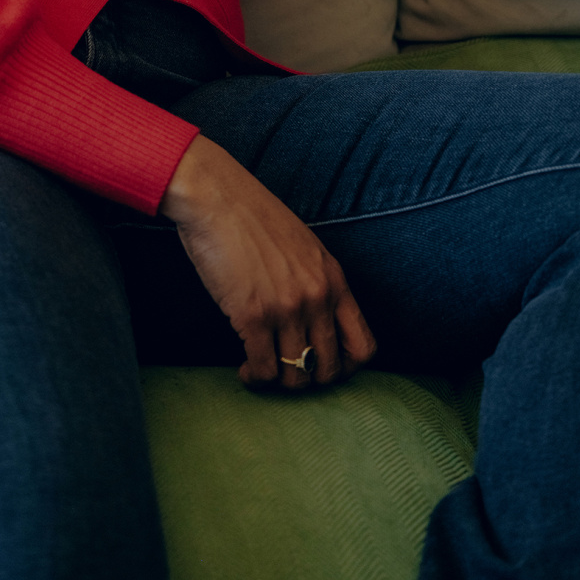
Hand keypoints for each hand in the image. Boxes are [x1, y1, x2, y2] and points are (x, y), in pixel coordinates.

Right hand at [161, 134, 376, 389]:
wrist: (216, 197)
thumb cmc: (252, 218)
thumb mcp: (303, 247)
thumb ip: (315, 282)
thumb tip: (315, 322)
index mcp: (334, 279)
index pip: (363, 346)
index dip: (346, 368)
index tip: (322, 366)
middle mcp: (317, 297)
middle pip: (330, 369)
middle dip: (308, 380)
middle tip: (287, 370)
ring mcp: (287, 308)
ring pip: (297, 376)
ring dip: (279, 382)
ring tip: (262, 371)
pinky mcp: (253, 316)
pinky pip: (264, 369)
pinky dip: (254, 377)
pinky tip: (244, 369)